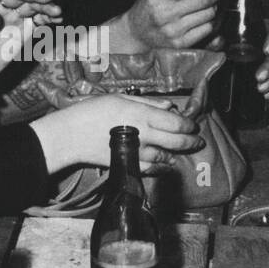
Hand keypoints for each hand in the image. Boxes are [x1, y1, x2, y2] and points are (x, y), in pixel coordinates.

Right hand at [29, 94, 202, 173]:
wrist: (71, 135)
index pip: (176, 122)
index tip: (192, 125)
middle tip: (197, 142)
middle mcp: (144, 134)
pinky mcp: (128, 164)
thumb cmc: (92, 111)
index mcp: (143, 114)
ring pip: (166, 156)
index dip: (188, 125)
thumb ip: (147, 103)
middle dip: (190, 142)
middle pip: (176, 140)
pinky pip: (151, 168)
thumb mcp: (120, 98)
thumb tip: (170, 106)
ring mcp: (137, 151)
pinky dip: (161, 167)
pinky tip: (165, 164)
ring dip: (176, 154)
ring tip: (180, 153)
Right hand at [118, 0, 230, 49]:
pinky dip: (212, 19)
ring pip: (209, 14)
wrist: (136, 32)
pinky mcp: (181, 44)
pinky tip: (207, 14)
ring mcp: (174, 31)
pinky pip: (207, 29)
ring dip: (216, 4)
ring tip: (213, 0)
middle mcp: (165, 14)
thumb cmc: (151, 4)